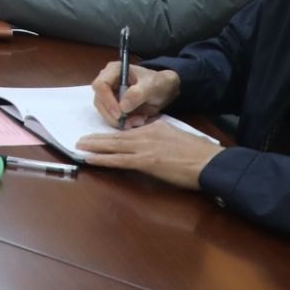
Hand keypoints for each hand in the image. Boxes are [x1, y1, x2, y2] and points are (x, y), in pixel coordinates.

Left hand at [76, 121, 221, 189]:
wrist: (209, 162)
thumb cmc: (199, 154)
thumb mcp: (178, 138)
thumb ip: (163, 138)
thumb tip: (152, 145)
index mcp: (157, 127)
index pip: (130, 130)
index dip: (114, 134)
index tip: (103, 136)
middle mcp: (148, 133)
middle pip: (117, 135)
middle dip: (98, 137)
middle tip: (82, 139)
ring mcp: (145, 147)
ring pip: (114, 145)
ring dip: (95, 146)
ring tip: (80, 146)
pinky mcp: (145, 161)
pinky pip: (118, 160)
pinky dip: (102, 159)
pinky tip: (90, 159)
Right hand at [90, 63, 179, 128]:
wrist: (164, 91)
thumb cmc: (158, 83)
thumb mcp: (152, 86)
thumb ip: (138, 94)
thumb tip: (123, 107)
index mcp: (114, 71)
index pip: (100, 85)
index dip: (107, 100)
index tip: (120, 113)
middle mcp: (108, 82)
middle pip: (99, 102)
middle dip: (114, 115)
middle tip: (131, 122)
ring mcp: (109, 95)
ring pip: (104, 112)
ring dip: (120, 121)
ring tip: (139, 120)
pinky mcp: (113, 107)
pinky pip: (112, 118)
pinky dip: (124, 123)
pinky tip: (138, 120)